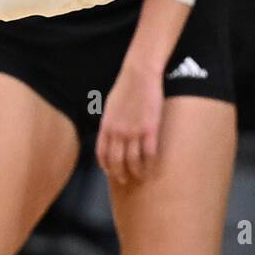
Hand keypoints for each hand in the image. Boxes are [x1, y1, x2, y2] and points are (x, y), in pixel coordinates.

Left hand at [97, 63, 164, 185]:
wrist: (139, 74)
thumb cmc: (125, 87)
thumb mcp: (110, 106)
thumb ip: (110, 122)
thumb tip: (110, 132)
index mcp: (106, 126)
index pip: (102, 153)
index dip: (105, 166)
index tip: (110, 172)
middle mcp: (118, 132)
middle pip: (116, 161)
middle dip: (120, 174)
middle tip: (124, 180)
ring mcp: (134, 132)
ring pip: (133, 161)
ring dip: (136, 172)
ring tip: (140, 177)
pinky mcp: (150, 129)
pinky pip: (149, 154)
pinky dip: (150, 165)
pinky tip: (152, 169)